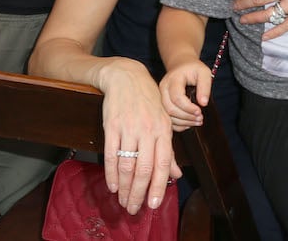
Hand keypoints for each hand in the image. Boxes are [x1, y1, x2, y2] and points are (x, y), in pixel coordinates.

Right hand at [100, 61, 181, 214]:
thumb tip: (176, 175)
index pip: (162, 163)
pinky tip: (112, 185)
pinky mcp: (112, 126)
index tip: (154, 204)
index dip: (158, 186)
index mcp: (163, 130)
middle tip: (134, 209)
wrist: (127, 78)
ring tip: (122, 201)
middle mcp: (148, 130)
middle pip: (144, 168)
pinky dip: (111, 172)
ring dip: (124, 187)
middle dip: (138, 193)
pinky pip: (111, 154)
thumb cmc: (148, 103)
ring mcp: (129, 128)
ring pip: (127, 164)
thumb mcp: (163, 123)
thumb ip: (168, 151)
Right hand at [158, 60, 212, 129]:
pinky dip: (179, 124)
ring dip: (184, 122)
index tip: (200, 111)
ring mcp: (161, 97)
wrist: (181, 65)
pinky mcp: (162, 104)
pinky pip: (168, 118)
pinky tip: (189, 123)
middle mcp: (163, 89)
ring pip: (168, 115)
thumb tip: (203, 104)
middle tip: (200, 119)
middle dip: (186, 117)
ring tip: (198, 121)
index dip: (188, 108)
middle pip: (170, 108)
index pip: (177, 97)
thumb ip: (205, 86)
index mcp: (173, 80)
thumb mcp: (204, 72)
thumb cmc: (193, 69)